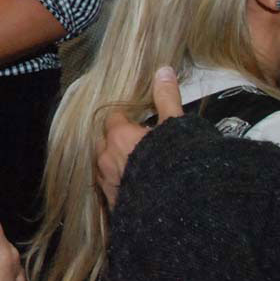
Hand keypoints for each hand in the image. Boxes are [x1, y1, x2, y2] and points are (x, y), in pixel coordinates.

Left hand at [98, 66, 181, 206]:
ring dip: (116, 163)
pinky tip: (135, 187)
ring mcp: (107, 183)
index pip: (113, 119)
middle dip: (115, 141)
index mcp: (118, 136)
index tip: (137, 122)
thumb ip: (167, 97)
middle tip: (136, 144)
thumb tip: (163, 70)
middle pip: (103, 142)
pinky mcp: (112, 204)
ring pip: (104, 166)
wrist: (175, 209)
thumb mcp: (175, 125)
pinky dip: (120, 183)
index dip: (125, 119)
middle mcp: (105, 158)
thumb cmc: (176, 161)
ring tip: (136, 166)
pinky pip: (110, 188)